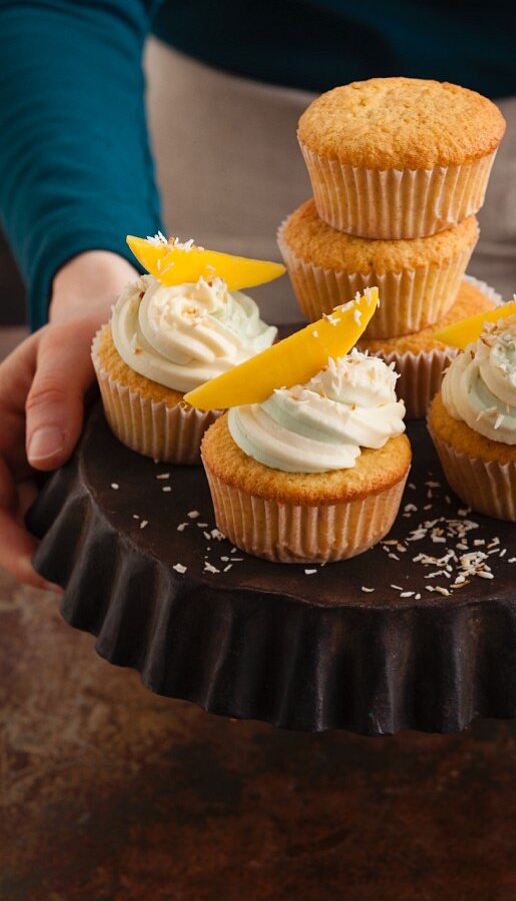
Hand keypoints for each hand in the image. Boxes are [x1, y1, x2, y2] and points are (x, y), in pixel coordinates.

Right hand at [0, 250, 136, 588]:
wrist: (120, 316)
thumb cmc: (90, 324)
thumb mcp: (69, 350)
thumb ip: (51, 398)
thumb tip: (41, 458)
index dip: (6, 539)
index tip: (38, 569)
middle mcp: (9, 443)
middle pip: (7, 515)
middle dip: (32, 554)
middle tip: (73, 584)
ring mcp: (38, 454)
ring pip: (36, 514)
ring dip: (58, 543)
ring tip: (97, 570)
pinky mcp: (70, 461)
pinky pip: (67, 502)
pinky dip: (81, 524)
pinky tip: (109, 542)